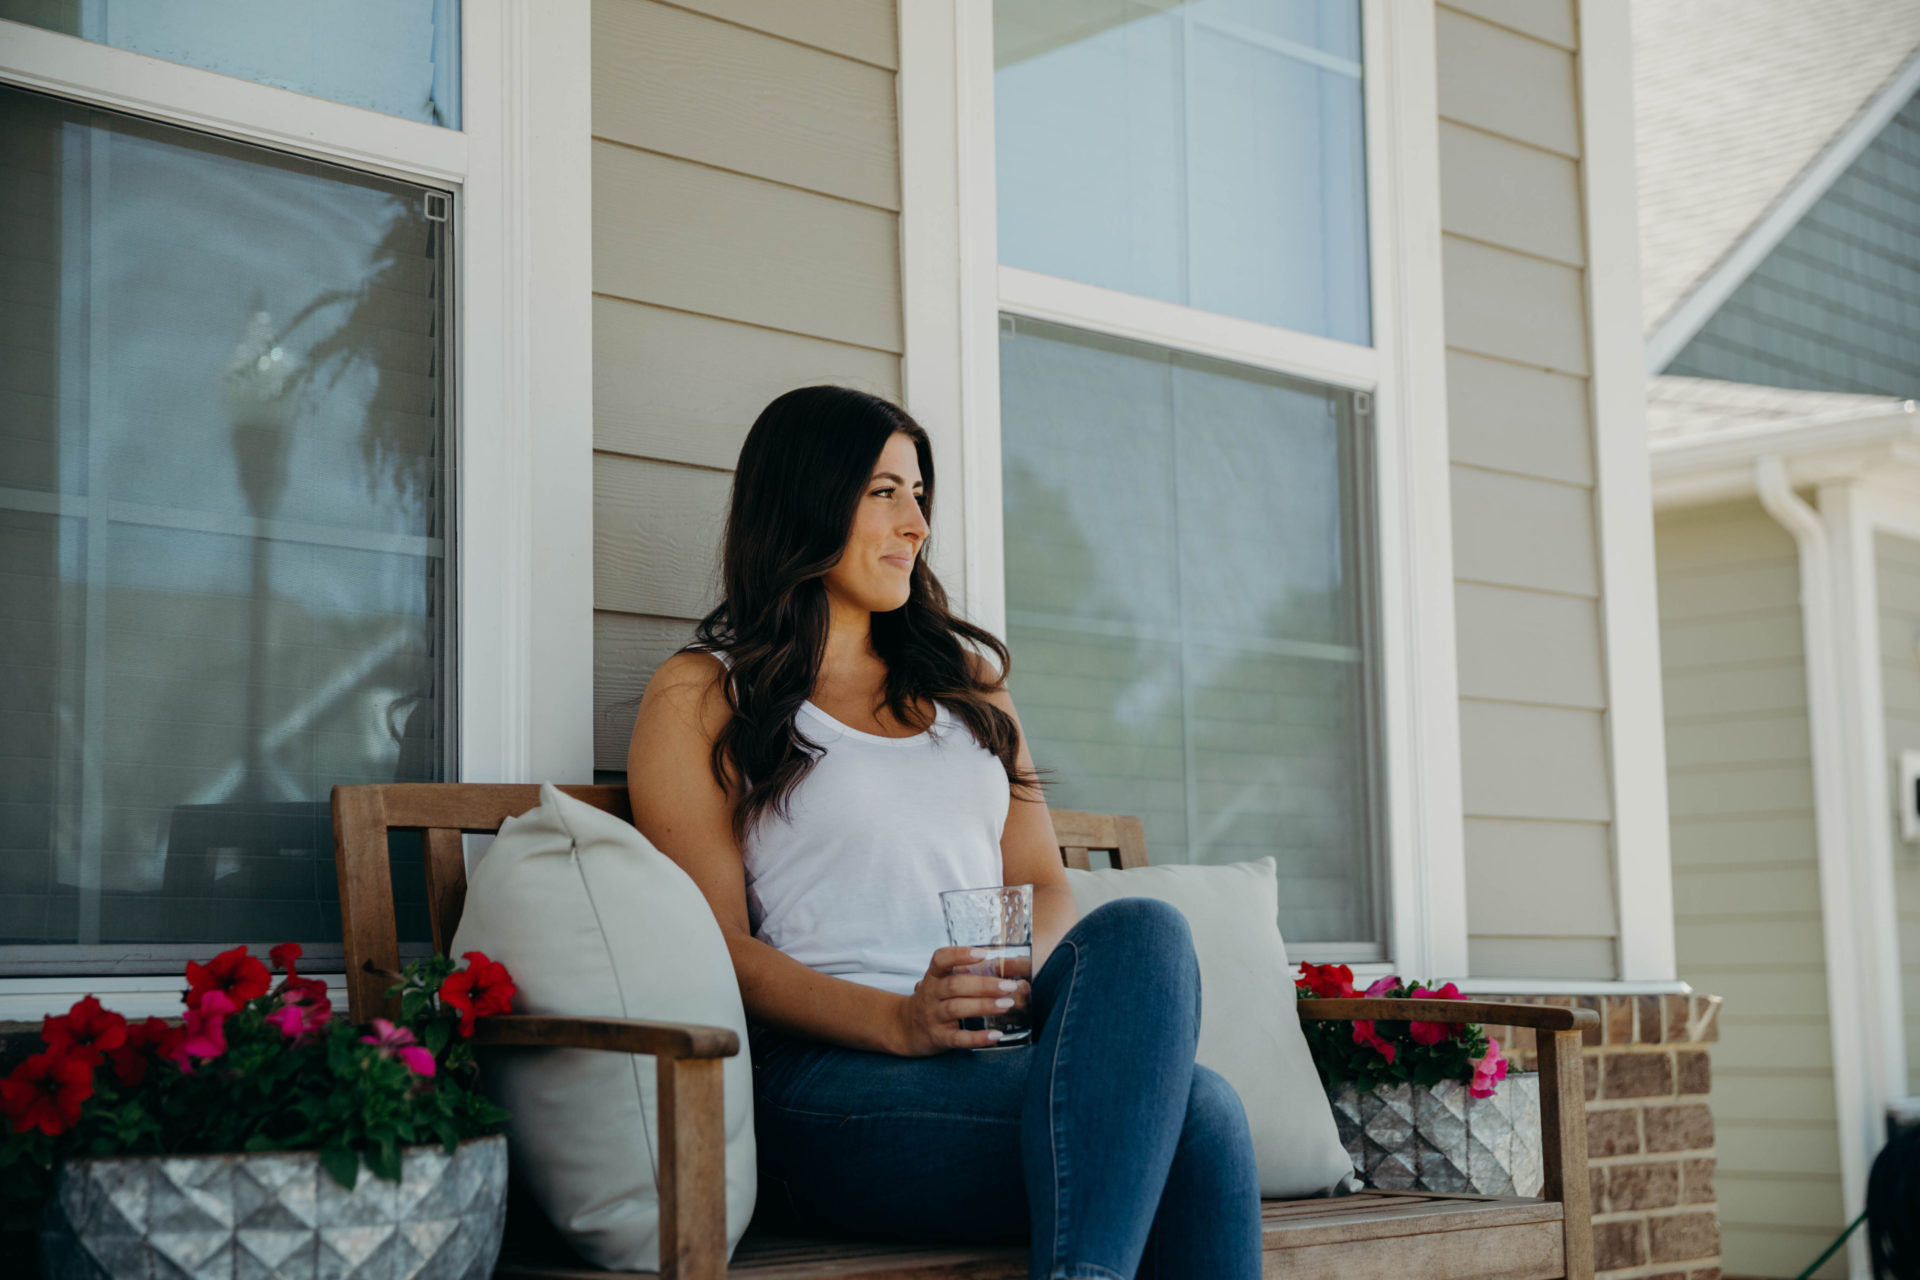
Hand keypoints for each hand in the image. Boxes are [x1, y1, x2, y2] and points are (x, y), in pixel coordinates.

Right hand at [891, 946, 1030, 1055]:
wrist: (905, 1028)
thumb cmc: (932, 1002)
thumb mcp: (939, 983)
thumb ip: (963, 975)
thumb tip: (1003, 967)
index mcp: (933, 977)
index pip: (940, 960)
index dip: (960, 955)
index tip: (982, 954)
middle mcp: (931, 995)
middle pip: (955, 985)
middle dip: (984, 984)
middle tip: (1008, 985)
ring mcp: (933, 1017)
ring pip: (956, 1009)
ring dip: (984, 1005)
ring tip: (1007, 1004)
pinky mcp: (938, 1038)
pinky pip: (958, 1038)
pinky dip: (977, 1037)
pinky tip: (995, 1035)